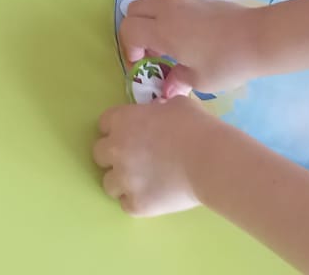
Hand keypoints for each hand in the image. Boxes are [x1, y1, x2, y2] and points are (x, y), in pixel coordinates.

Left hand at [93, 97, 217, 216]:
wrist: (210, 161)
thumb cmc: (196, 127)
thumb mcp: (176, 104)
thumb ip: (159, 108)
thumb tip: (159, 112)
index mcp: (122, 121)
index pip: (104, 124)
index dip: (117, 130)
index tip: (130, 135)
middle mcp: (116, 149)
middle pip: (99, 154)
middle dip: (114, 156)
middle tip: (135, 160)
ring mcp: (124, 178)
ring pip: (108, 183)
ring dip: (122, 182)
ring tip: (143, 182)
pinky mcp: (136, 203)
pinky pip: (126, 205)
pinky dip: (136, 201)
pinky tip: (153, 197)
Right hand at [119, 0, 264, 95]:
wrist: (259, 37)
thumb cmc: (227, 62)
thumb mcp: (201, 81)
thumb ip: (178, 81)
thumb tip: (168, 88)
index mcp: (163, 30)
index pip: (129, 30)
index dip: (129, 47)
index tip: (142, 63)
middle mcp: (168, 10)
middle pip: (133, 9)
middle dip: (134, 30)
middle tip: (151, 51)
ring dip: (148, 17)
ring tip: (165, 39)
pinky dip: (164, 11)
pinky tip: (183, 32)